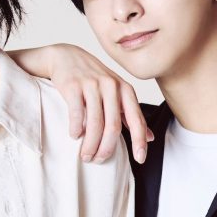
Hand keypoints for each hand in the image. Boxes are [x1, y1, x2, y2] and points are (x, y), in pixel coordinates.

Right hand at [8, 44, 153, 163]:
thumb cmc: (93, 78)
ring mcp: (92, 85)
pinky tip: (75, 136)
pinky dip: (76, 129)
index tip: (140, 159)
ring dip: (90, 144)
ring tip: (85, 155)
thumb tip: (150, 137)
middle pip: (113, 126)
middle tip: (99, 160)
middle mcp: (111, 86)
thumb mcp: (116, 92)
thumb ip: (130, 114)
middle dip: (106, 148)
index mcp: (125, 89)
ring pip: (95, 124)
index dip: (139, 141)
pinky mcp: (73, 86)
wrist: (66, 57)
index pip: (136, 119)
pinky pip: (77, 114)